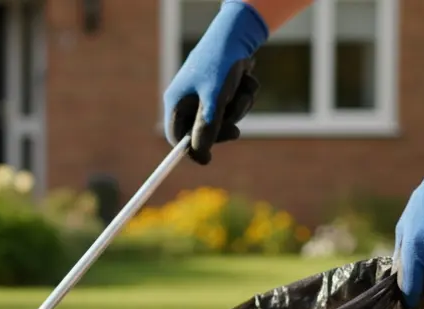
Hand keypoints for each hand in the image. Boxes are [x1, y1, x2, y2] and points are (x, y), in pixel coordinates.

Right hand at [162, 0, 266, 162]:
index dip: (191, 150)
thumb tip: (199, 156)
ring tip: (242, 89)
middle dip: (222, 128)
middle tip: (236, 132)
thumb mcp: (214, 98)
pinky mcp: (223, 88)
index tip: (208, 160)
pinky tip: (246, 79)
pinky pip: (235, 105)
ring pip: (224, 118)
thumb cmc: (220, 63)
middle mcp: (189, 99)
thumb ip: (207, 128)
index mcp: (177, 101)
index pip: (177, 136)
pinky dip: (243, 96)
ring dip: (238, 108)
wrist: (239, 33)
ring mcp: (206, 93)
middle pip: (202, 131)